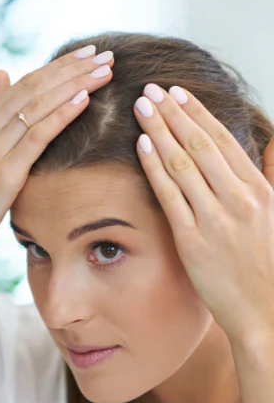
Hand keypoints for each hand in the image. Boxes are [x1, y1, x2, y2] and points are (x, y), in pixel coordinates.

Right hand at [0, 45, 114, 263]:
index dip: (59, 65)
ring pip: (39, 106)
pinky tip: (84, 100)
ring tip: (106, 70)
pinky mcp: (4, 172)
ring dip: (76, 85)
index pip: (26, 82)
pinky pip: (38, 136)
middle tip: (106, 54)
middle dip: (73, 69)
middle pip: (35, 87)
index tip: (88, 52)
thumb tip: (0, 73)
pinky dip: (62, 115)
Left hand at [134, 83, 273, 345]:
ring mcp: (216, 218)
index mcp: (259, 190)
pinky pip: (171, 196)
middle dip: (174, 113)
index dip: (198, 113)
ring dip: (160, 130)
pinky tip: (142, 145)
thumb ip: (273, 177)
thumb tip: (272, 145)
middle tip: (151, 88)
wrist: (268, 314)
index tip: (178, 93)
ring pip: (183, 163)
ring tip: (141, 106)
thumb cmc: (270, 267)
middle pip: (200, 144)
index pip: (224, 141)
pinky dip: (156, 168)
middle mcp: (239, 198)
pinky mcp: (194, 240)